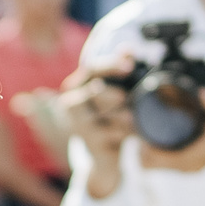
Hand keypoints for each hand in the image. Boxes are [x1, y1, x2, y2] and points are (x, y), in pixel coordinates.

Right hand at [55, 68, 134, 196]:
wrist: (103, 158)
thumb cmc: (110, 118)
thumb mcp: (115, 92)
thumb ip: (119, 69)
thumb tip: (127, 47)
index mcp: (76, 86)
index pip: (92, 69)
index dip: (111, 65)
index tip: (130, 65)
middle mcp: (71, 104)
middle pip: (97, 90)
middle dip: (117, 95)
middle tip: (126, 100)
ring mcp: (78, 124)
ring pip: (107, 111)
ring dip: (125, 114)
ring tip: (132, 118)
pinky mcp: (90, 141)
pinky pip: (115, 130)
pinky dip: (128, 130)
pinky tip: (134, 132)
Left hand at [134, 90, 204, 184]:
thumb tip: (204, 93)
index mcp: (193, 158)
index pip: (157, 161)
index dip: (144, 148)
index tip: (140, 130)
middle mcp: (185, 167)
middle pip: (148, 164)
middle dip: (139, 147)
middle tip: (136, 127)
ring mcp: (181, 168)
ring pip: (149, 165)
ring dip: (141, 150)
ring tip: (139, 130)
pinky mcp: (178, 165)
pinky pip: (155, 163)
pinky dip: (148, 152)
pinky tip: (147, 136)